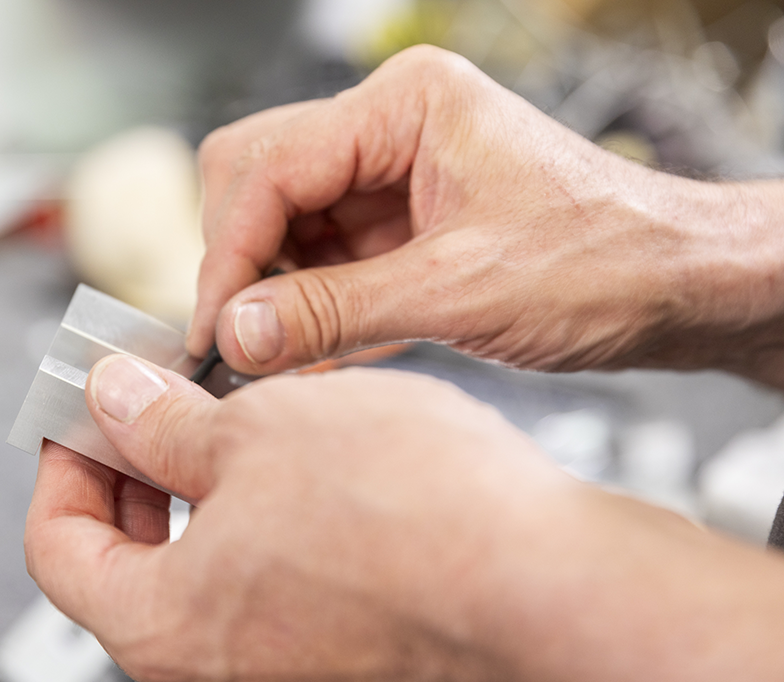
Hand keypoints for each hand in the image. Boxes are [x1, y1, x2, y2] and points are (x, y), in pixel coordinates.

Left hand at [25, 355, 783, 681]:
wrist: (547, 581)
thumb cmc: (406, 512)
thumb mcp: (252, 429)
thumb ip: (159, 422)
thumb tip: (112, 401)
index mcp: (161, 629)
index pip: (58, 547)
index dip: (63, 463)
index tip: (85, 411)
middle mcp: (214, 676)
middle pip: (127, 565)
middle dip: (133, 472)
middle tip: (153, 400)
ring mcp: (285, 678)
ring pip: (206, 576)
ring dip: (203, 495)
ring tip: (234, 417)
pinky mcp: (348, 664)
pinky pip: (273, 593)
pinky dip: (262, 529)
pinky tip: (300, 466)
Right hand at [186, 45, 783, 385]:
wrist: (680, 287)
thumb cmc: (606, 262)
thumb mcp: (460, 292)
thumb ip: (335, 311)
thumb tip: (235, 333)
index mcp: (404, 107)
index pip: (269, 167)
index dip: (229, 253)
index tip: (212, 330)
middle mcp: (388, 130)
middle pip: (257, 181)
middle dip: (240, 264)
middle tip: (236, 343)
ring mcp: (391, 177)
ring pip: (282, 227)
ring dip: (272, 296)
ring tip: (280, 364)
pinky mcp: (398, 227)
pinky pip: (320, 262)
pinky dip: (307, 311)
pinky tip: (311, 360)